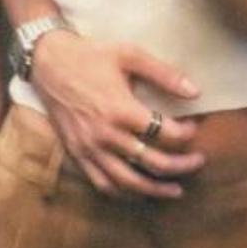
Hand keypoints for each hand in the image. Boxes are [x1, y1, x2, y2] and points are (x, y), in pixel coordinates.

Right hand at [31, 31, 204, 197]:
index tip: (193, 128)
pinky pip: (102, 184)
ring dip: (156, 190)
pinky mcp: (76, 153)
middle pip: (152, 162)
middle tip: (198, 162)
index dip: (185, 134)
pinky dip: (124, 193)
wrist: (48, 61)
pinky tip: (139, 192)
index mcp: (121, 109)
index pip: (164, 133)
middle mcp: (106, 134)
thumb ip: (163, 73)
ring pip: (129, 182)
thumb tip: (195, 91)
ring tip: (176, 190)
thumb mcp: (128, 54)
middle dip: (181, 166)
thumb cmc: (90, 55)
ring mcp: (89, 148)